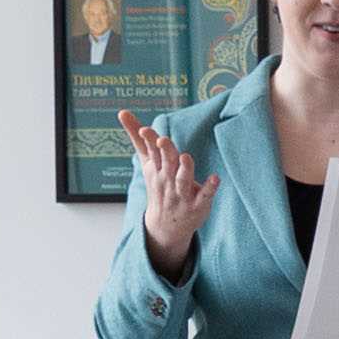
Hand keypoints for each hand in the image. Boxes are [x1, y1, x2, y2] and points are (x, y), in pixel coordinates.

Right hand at [127, 111, 212, 275]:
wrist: (164, 226)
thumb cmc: (158, 185)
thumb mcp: (146, 162)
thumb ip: (137, 136)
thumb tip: (122, 111)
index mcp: (157, 168)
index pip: (152, 151)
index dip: (149, 140)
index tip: (146, 130)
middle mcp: (168, 179)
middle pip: (167, 162)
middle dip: (165, 151)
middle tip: (163, 140)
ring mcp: (182, 193)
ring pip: (183, 179)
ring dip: (185, 169)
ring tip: (186, 157)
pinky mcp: (197, 204)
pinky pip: (204, 196)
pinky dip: (209, 188)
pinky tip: (215, 178)